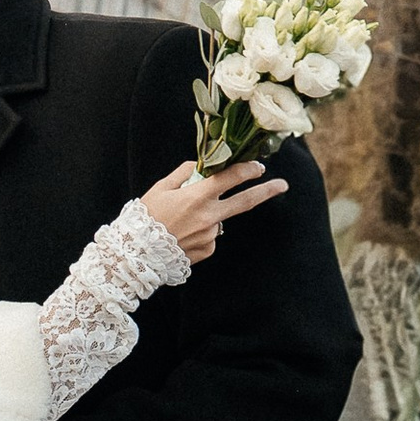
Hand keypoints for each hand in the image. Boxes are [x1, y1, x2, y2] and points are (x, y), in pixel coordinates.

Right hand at [140, 157, 289, 261]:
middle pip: (245, 202)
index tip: (258, 166)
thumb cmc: (145, 218)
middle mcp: (209, 216)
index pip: (230, 178)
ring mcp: (210, 235)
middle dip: (266, 191)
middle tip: (283, 185)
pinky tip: (183, 235)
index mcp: (197, 197)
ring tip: (182, 221)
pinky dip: (202, 231)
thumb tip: (201, 167)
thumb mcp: (160, 188)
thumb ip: (184, 174)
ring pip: (219, 219)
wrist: (136, 254)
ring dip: (210, 215)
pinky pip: (211, 235)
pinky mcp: (208, 250)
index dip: (247, 169)